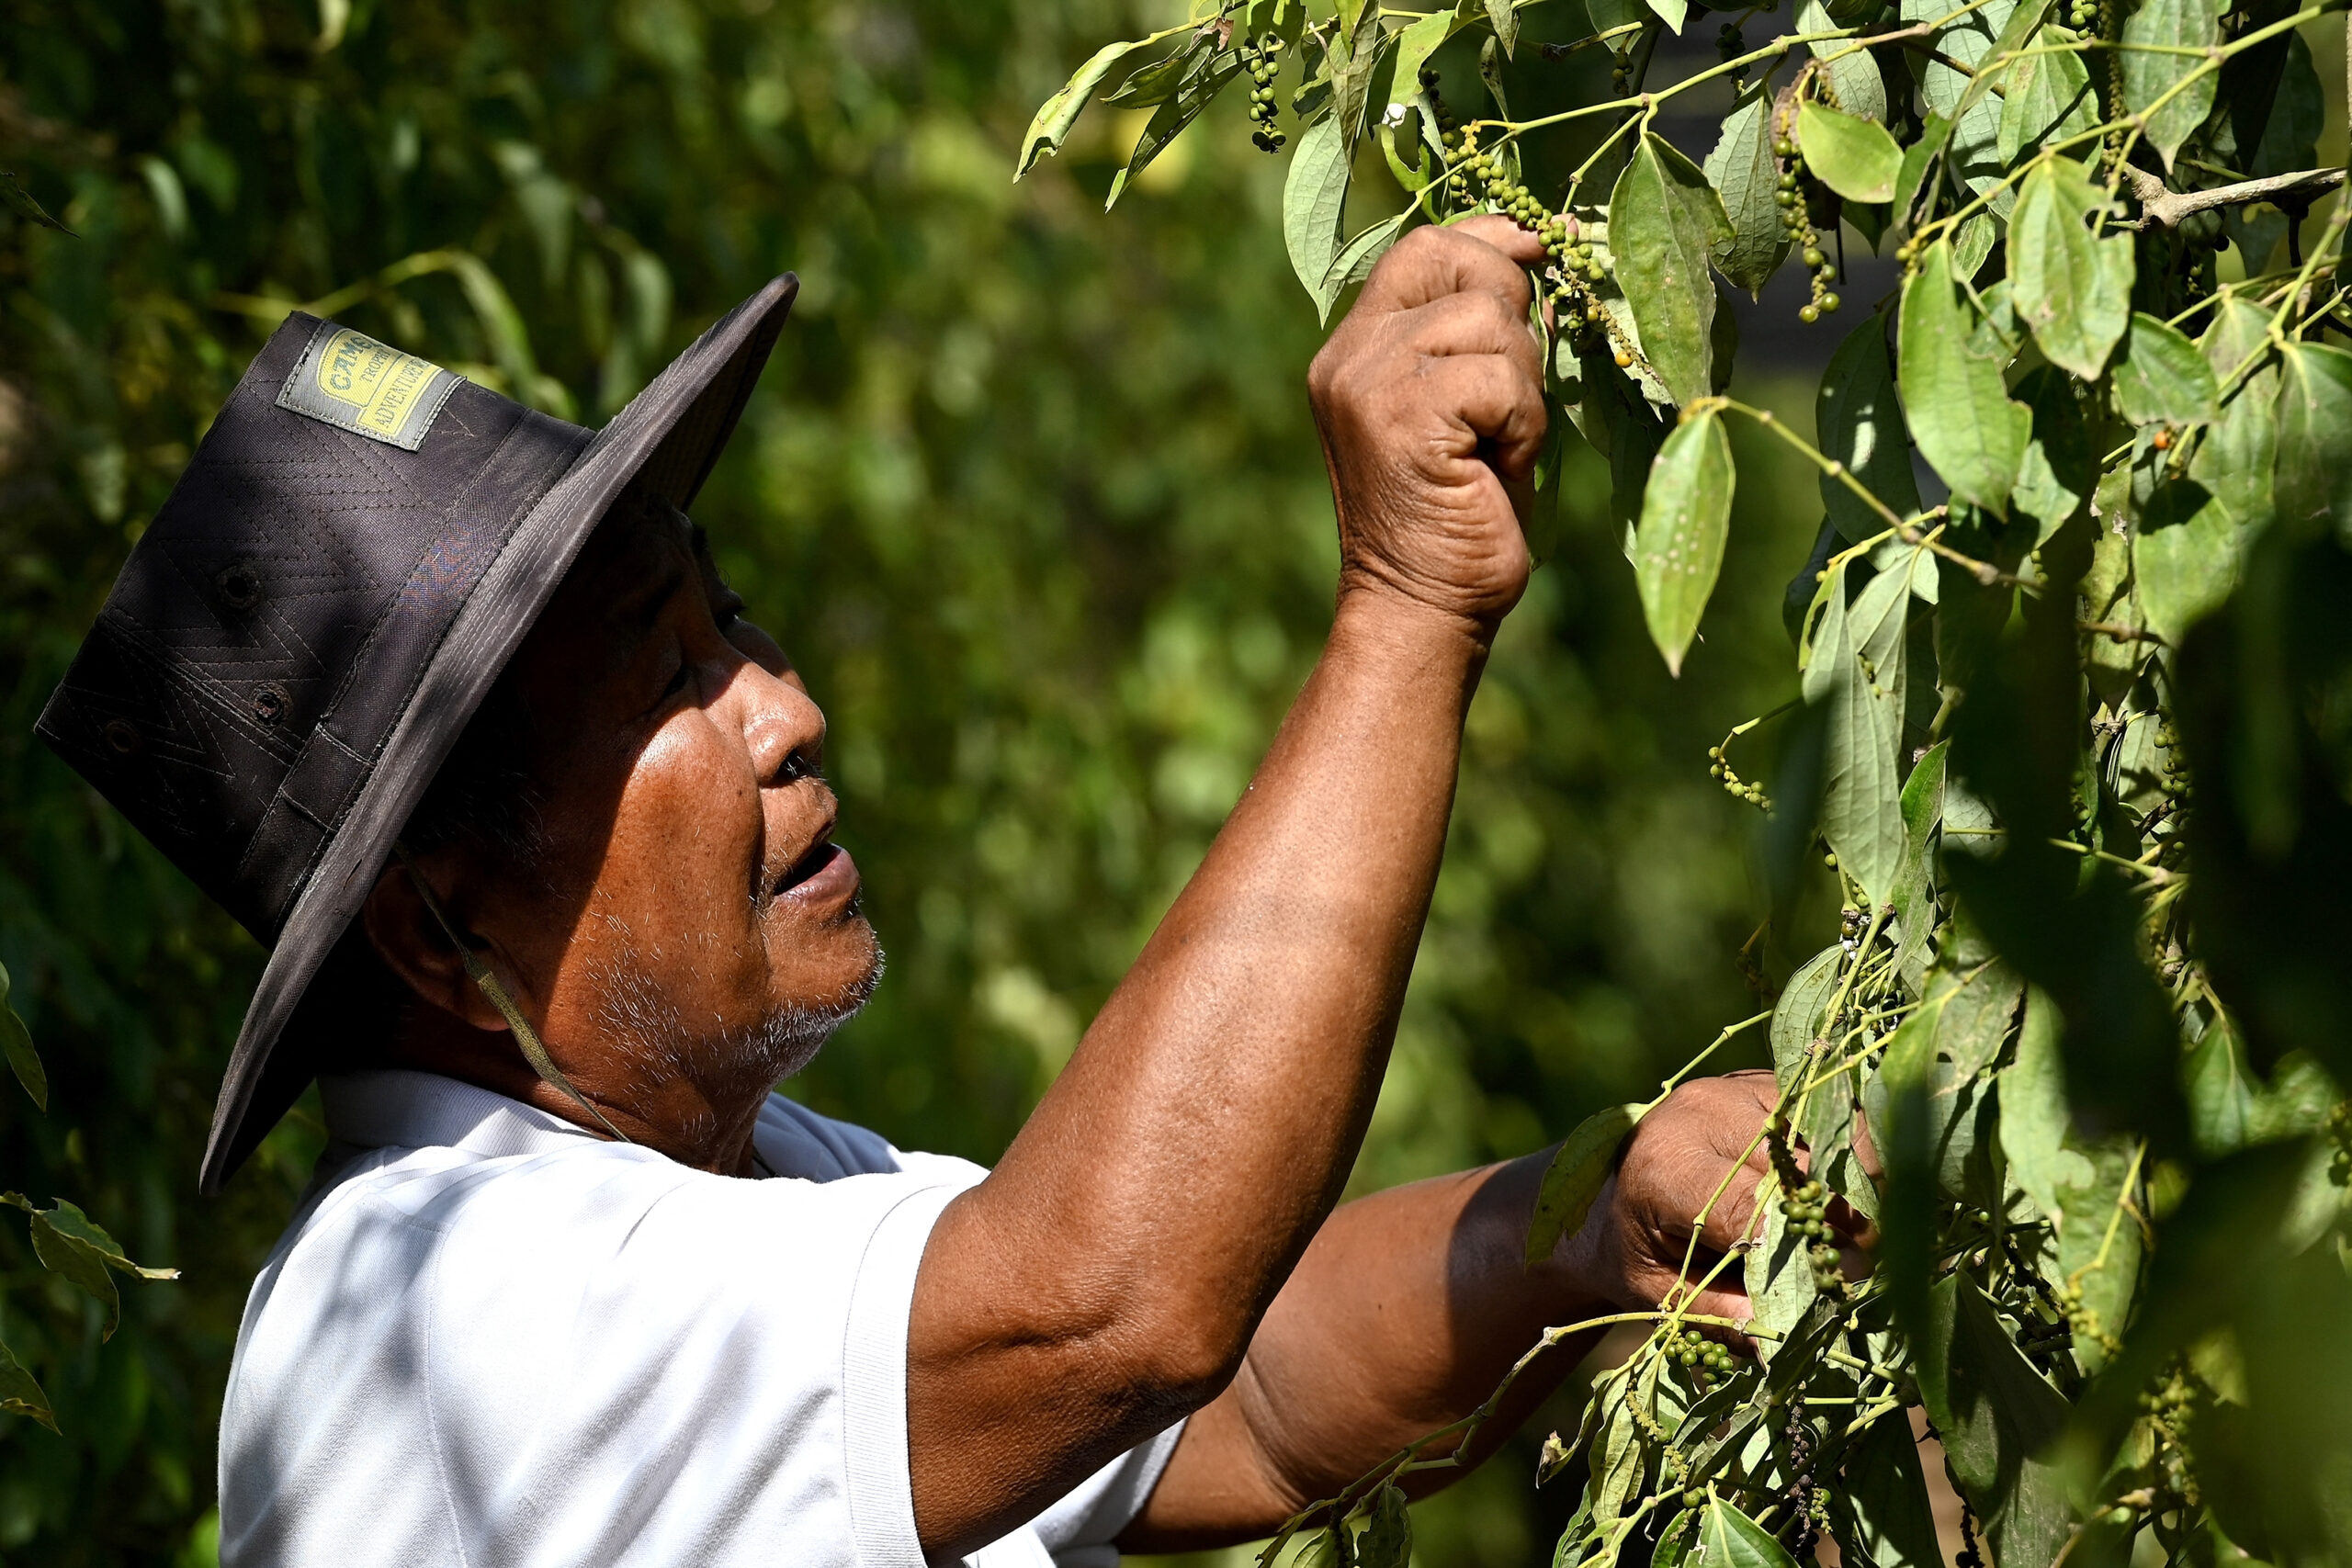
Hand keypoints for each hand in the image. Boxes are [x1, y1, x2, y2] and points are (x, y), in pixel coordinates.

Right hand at [1306, 215, 1547, 631]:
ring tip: (1500, 443)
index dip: (1493, 238)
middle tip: (1508, 398)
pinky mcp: (1402, 415)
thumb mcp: (1470, 405)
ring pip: (1489, 316)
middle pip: (1458, 260)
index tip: (1547, 251)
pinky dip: (1523, 422)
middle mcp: (1350, 354)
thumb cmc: (1460, 515)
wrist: (1423, 608)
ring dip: (1523, 383)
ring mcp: (1369, 381)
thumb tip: (1542, 249)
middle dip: (1513, 313)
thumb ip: (1482, 334)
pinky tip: (1499, 466)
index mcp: (1357, 346)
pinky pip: (1500, 377)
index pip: (1425, 245)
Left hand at [1554, 1071, 1878, 1339]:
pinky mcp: (1766, 1080)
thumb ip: (1715, 1313)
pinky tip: (1842, 1191)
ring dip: (1849, 1183)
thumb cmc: (1634, 1246)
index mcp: (1665, 1166)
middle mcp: (1702, 1112)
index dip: (1796, 1245)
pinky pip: (1828, 1113)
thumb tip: (1780, 1337)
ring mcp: (1737, 1087)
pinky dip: (1845, 1155)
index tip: (1830, 1281)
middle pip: (1797, 1166)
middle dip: (1834, 1217)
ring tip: (1851, 1228)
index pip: (1749, 1205)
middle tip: (1853, 1262)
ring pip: (1825, 1133)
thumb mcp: (1657, 1291)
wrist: (1612, 1181)